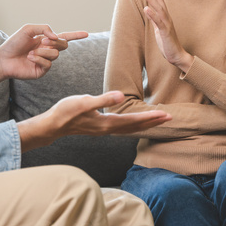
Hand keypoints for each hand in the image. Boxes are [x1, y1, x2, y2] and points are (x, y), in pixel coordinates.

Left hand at [0, 24, 87, 91]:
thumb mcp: (28, 29)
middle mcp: (47, 50)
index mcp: (46, 40)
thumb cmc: (14, 43)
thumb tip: (56, 36)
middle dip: (55, 42)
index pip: (64, 37)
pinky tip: (30, 58)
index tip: (86, 34)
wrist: (4, 58)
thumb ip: (44, 28)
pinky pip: (48, 64)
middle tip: (43, 42)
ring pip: (55, 55)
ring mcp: (46, 61)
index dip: (75, 35)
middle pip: (63, 45)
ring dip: (43, 52)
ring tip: (31, 53)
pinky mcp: (42, 71)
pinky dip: (39, 59)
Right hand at [18, 91, 171, 150]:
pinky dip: (134, 126)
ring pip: (130, 129)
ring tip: (158, 120)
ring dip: (145, 125)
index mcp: (107, 123)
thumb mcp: (84, 102)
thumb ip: (103, 99)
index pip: (134, 121)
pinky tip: (135, 123)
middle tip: (171, 118)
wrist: (54, 125)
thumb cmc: (67, 112)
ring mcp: (105, 130)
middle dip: (153, 122)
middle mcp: (109, 129)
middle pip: (136, 127)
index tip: (166, 115)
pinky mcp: (101, 128)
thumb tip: (120, 96)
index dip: (151, 117)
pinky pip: (123, 128)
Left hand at [141, 0, 193, 71]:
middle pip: (159, 1)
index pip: (158, 1)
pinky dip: (152, 15)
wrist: (176, 55)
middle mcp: (166, 18)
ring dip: (151, 0)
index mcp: (164, 17)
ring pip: (159, 9)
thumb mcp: (158, 29)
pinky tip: (146, 9)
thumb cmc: (168, 43)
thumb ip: (154, 19)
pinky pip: (159, 22)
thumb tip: (148, 10)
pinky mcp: (166, 32)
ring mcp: (167, 24)